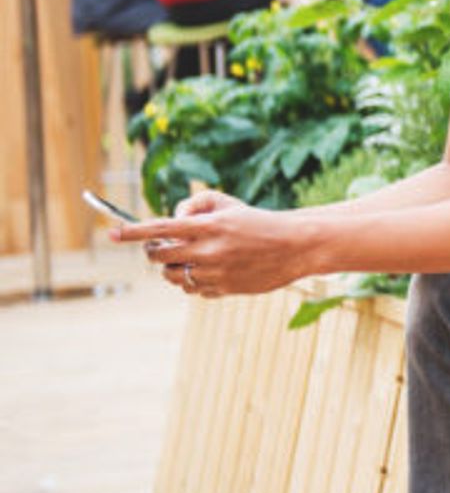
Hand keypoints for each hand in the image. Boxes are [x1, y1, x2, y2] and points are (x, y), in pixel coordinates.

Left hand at [113, 192, 304, 296]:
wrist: (295, 246)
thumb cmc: (259, 220)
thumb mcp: (229, 203)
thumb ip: (195, 205)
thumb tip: (171, 220)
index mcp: (209, 226)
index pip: (160, 228)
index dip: (131, 232)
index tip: (111, 233)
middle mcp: (208, 251)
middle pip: (158, 256)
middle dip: (153, 250)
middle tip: (160, 245)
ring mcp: (215, 273)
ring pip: (171, 276)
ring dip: (171, 267)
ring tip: (187, 258)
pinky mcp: (223, 289)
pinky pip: (192, 289)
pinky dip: (192, 280)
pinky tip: (207, 270)